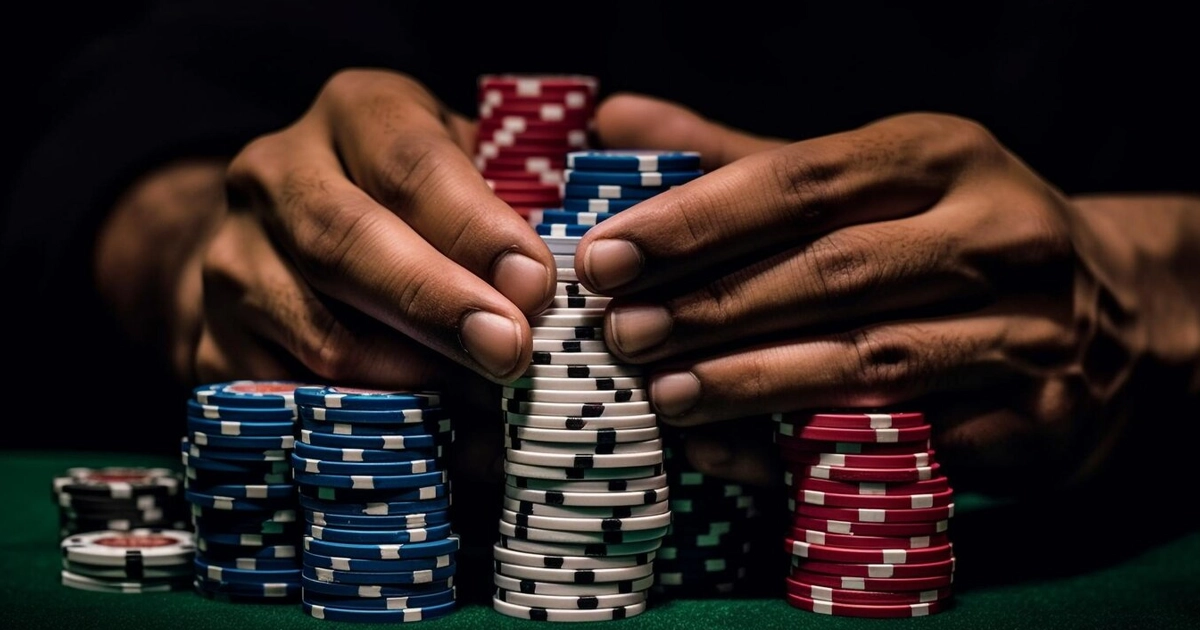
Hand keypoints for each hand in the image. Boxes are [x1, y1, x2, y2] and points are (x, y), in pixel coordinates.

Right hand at [98, 69, 555, 390]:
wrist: (291, 239)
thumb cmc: (419, 206)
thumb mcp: (469, 173)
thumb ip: (518, 204)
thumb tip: (572, 282)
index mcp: (353, 115)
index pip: (409, 165)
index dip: (472, 228)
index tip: (534, 285)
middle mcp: (274, 175)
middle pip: (344, 242)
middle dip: (435, 305)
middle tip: (507, 355)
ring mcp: (230, 263)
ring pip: (316, 333)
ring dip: (408, 379)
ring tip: (483, 407)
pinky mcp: (212, 345)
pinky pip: (289, 400)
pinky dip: (362, 429)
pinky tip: (426, 441)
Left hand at [580, 94, 1195, 494]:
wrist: (1112, 309)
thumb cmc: (950, 235)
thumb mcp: (865, 177)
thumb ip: (740, 157)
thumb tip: (617, 120)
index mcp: (943, 154)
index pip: (801, 180)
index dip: (696, 222)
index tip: (609, 257)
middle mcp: (998, 231)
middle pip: (832, 272)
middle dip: (712, 308)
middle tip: (621, 335)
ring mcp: (1030, 326)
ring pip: (872, 360)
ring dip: (755, 382)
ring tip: (665, 395)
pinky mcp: (1039, 413)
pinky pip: (908, 439)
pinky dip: (815, 446)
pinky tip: (741, 452)